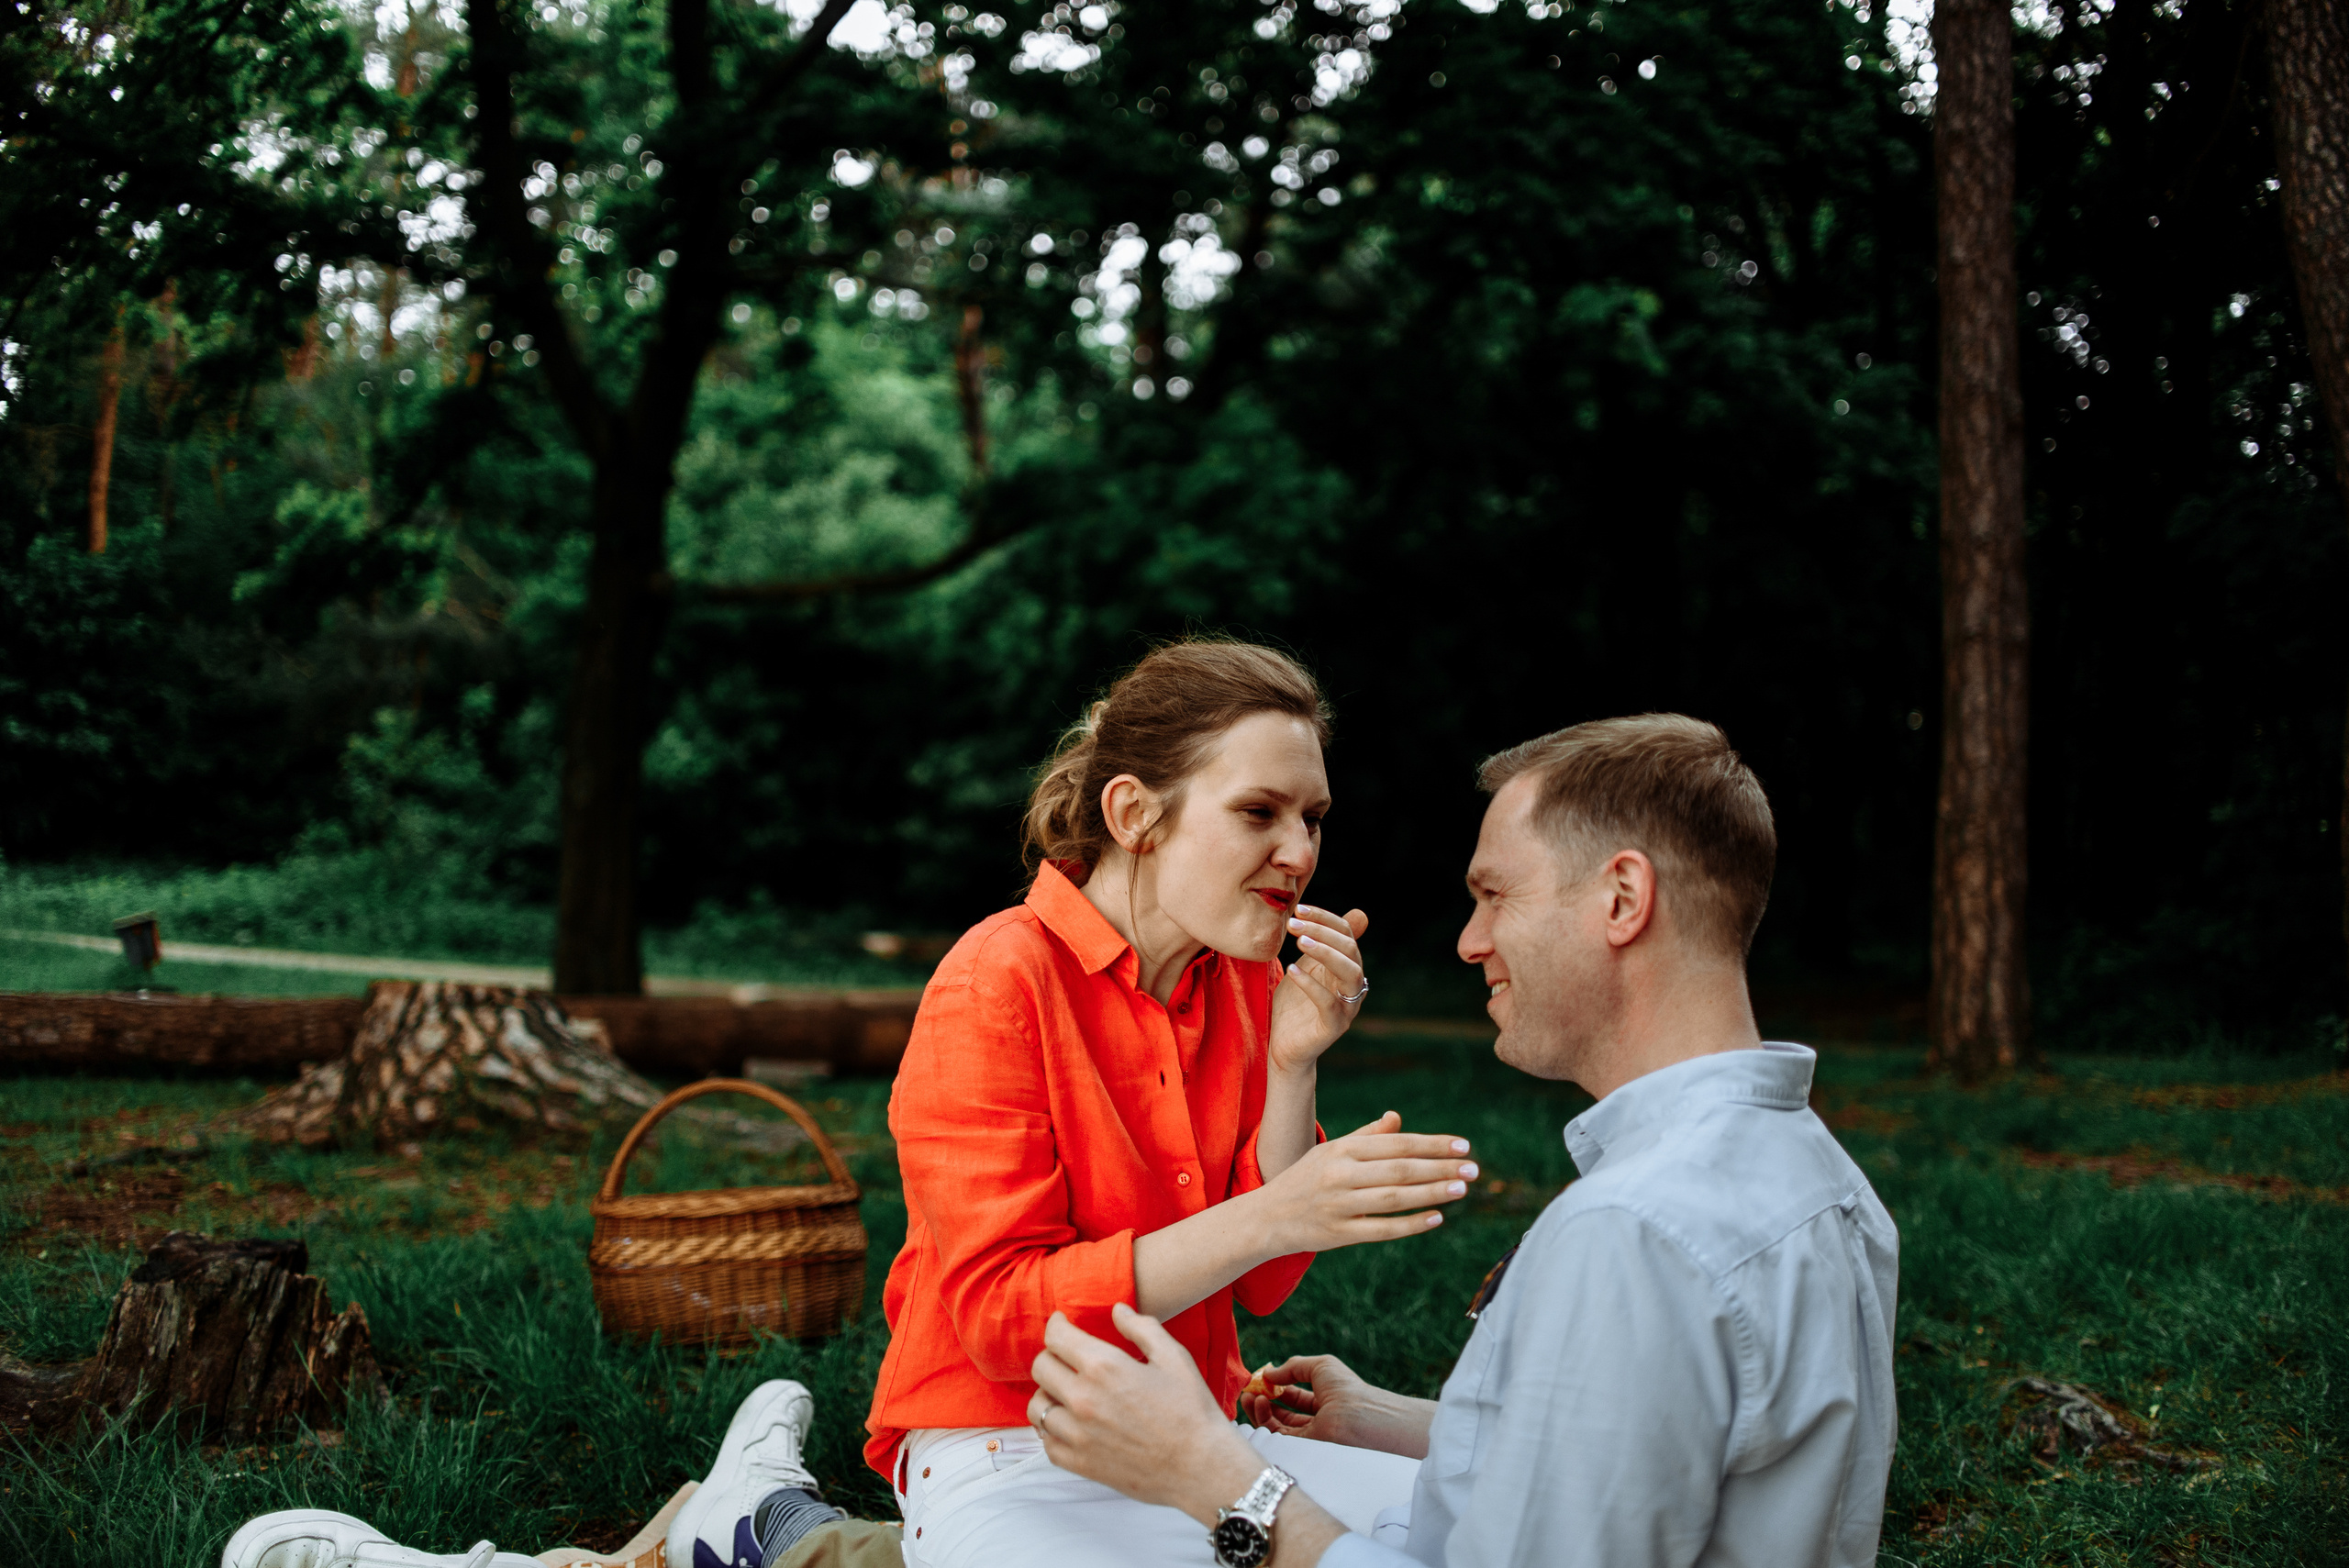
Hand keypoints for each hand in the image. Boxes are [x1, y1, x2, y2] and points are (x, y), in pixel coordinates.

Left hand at [1028, 1304, 1261, 1522]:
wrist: (1201, 1467)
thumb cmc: (1192, 1410)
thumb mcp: (1174, 1357)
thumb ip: (1142, 1328)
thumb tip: (1117, 1310)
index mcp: (1104, 1367)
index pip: (1056, 1337)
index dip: (1056, 1325)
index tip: (1062, 1323)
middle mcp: (1083, 1399)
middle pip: (1040, 1367)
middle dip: (1052, 1355)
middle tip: (1067, 1357)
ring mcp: (1078, 1435)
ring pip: (1037, 1405)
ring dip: (1048, 1393)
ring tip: (1065, 1391)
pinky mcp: (1080, 1464)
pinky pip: (1046, 1442)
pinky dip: (1051, 1429)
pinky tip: (1069, 1423)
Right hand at [1240, 1354, 1436, 1459]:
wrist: (1361, 1417)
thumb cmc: (1347, 1388)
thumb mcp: (1320, 1366)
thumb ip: (1293, 1367)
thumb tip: (1268, 1374)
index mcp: (1324, 1401)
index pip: (1294, 1396)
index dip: (1276, 1387)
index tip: (1259, 1379)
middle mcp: (1316, 1421)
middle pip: (1282, 1414)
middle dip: (1262, 1401)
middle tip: (1247, 1389)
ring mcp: (1308, 1437)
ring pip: (1275, 1427)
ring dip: (1258, 1411)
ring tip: (1250, 1395)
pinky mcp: (1301, 1451)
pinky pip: (1276, 1438)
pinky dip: (1263, 1421)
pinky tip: (1258, 1403)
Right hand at [1251, 1112, 1475, 1255]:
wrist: (1266, 1217)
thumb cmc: (1306, 1179)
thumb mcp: (1331, 1150)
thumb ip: (1368, 1136)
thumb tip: (1398, 1118)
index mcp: (1342, 1148)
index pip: (1397, 1143)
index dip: (1432, 1144)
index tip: (1463, 1146)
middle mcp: (1341, 1174)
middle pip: (1400, 1169)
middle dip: (1440, 1168)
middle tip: (1474, 1169)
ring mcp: (1340, 1205)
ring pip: (1395, 1198)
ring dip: (1432, 1193)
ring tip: (1462, 1189)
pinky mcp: (1339, 1233)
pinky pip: (1382, 1229)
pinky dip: (1412, 1224)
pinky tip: (1437, 1218)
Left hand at [1269, 906, 1368, 1074]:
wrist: (1284, 1046)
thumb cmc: (1295, 1004)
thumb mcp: (1305, 966)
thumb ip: (1318, 943)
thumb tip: (1335, 912)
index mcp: (1346, 967)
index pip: (1346, 934)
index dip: (1324, 918)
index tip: (1298, 909)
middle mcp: (1353, 985)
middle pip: (1350, 949)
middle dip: (1322, 931)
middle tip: (1293, 924)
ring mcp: (1347, 1007)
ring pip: (1350, 974)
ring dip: (1326, 953)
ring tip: (1300, 941)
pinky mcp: (1334, 1027)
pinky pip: (1328, 1003)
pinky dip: (1311, 985)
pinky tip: (1292, 971)